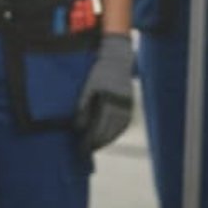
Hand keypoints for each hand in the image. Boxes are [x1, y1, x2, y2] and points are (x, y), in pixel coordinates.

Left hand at [77, 33, 134, 151]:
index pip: (97, 127)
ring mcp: (125, 105)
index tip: (80, 147)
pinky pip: (123, 123)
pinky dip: (115, 132)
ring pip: (116, 129)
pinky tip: (107, 136)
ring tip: (95, 145)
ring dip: (105, 139)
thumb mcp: (86, 88)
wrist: (116, 58)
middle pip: (106, 130)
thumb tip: (78, 128)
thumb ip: (82, 108)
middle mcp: (118, 104)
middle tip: (85, 149)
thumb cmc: (96, 73)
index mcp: (106, 100)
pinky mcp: (129, 104)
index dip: (88, 139)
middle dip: (95, 141)